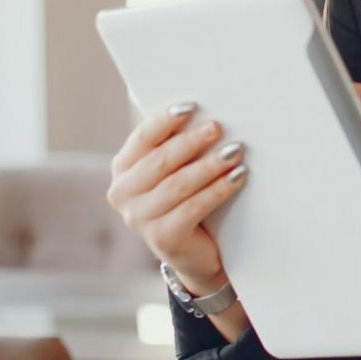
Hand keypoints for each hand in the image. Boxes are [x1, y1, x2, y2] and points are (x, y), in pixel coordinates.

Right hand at [106, 102, 248, 294]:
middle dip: (191, 142)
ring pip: (178, 185)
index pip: (142, 138)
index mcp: (123, 169)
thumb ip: (178, 146)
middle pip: (160, 161)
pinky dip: (218, 190)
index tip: (191, 106)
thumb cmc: (186, 198)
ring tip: (235, 151)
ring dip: (209, 165)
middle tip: (217, 127)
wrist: (195, 253)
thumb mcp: (176, 171)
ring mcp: (139, 219)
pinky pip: (194, 208)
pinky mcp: (163, 239)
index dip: (166, 121)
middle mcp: (122, 194)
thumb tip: (206, 113)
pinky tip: (238, 176)